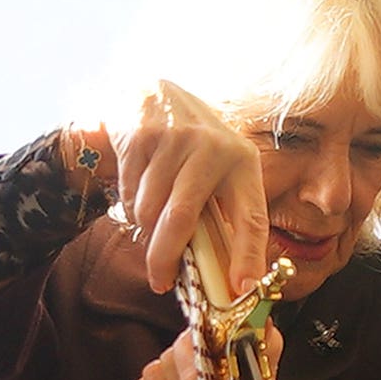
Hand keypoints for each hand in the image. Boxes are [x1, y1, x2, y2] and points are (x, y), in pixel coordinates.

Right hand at [105, 83, 268, 299]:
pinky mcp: (140, 136)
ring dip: (146, 228)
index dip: (248, 254)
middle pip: (182, 219)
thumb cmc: (194, 146)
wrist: (155, 92)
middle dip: (166, 259)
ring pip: (149, 210)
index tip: (242, 287)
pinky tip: (139, 191)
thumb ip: (223, 212)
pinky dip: (131, 207)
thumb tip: (224, 277)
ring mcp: (174, 140)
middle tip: (160, 282)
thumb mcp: (221, 169)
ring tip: (151, 220)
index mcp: (243, 162)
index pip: (251, 215)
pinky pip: (129, 194)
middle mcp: (213, 148)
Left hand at [131, 328, 276, 379]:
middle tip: (203, 350)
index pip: (196, 365)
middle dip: (188, 348)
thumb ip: (266, 350)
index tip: (210, 332)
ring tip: (190, 373)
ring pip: (154, 370)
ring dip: (171, 365)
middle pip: (171, 360)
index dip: (199, 341)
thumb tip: (260, 317)